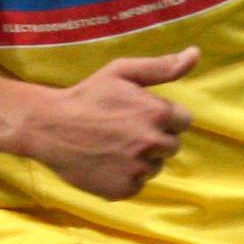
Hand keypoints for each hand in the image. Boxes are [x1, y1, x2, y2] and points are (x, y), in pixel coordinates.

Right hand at [24, 48, 199, 199]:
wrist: (48, 127)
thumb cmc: (86, 96)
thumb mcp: (121, 72)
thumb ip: (162, 66)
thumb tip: (195, 54)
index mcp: (158, 113)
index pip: (183, 121)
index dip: (162, 117)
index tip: (139, 115)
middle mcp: (153, 143)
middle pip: (171, 146)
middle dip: (154, 139)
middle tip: (123, 132)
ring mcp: (138, 169)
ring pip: (155, 167)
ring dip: (141, 160)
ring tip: (113, 148)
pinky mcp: (123, 189)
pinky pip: (137, 185)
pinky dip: (125, 177)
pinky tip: (106, 163)